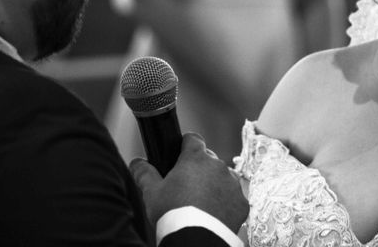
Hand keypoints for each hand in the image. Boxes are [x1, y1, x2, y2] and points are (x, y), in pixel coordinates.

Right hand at [129, 132, 248, 232]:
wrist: (196, 239)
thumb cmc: (172, 213)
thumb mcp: (152, 192)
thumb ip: (144, 173)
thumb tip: (136, 162)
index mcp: (196, 158)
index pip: (193, 139)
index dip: (186, 144)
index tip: (181, 153)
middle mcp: (217, 165)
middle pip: (209, 159)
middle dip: (199, 168)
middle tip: (187, 186)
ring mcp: (232, 183)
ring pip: (223, 176)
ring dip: (214, 183)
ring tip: (200, 202)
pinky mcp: (241, 202)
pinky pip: (233, 197)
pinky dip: (225, 202)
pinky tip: (214, 214)